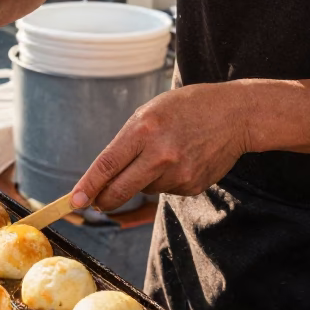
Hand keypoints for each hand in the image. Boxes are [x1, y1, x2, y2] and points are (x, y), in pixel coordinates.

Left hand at [70, 82, 252, 213]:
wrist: (236, 115)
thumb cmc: (187, 107)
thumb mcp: (150, 112)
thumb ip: (128, 140)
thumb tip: (106, 174)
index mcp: (144, 129)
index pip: (107, 165)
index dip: (88, 186)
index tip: (74, 200)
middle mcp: (160, 154)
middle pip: (120, 190)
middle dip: (103, 200)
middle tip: (95, 202)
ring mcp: (178, 173)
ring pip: (143, 189)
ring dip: (143, 179)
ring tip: (165, 153)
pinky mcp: (192, 186)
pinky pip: (166, 190)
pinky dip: (166, 179)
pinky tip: (182, 159)